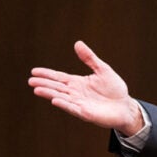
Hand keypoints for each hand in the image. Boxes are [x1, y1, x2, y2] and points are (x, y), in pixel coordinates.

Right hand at [28, 41, 143, 134]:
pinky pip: (72, 108)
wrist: (125, 107)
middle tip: (30, 80)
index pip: (59, 77)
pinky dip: (64, 104)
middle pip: (57, 87)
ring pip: (61, 97)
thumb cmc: (114, 89)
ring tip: (37, 89)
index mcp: (78, 83)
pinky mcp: (86, 113)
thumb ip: (90, 58)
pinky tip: (54, 100)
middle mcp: (76, 93)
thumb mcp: (102, 70)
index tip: (34, 71)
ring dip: (49, 93)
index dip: (47, 74)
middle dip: (44, 83)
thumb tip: (77, 43)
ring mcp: (79, 103)